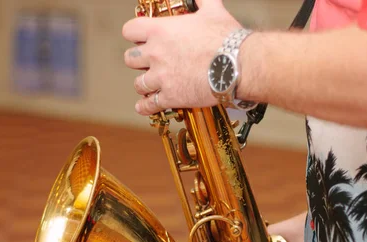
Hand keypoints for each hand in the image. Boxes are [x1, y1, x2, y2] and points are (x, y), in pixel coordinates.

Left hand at [122, 0, 240, 114]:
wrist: (236, 65)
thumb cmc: (225, 38)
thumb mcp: (212, 10)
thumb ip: (201, 0)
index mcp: (161, 31)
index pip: (130, 30)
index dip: (134, 35)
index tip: (139, 39)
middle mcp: (156, 54)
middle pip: (130, 59)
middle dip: (137, 61)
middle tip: (146, 64)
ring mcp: (162, 78)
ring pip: (138, 84)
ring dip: (143, 85)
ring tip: (148, 86)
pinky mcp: (171, 97)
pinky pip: (149, 105)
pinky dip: (145, 106)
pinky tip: (144, 106)